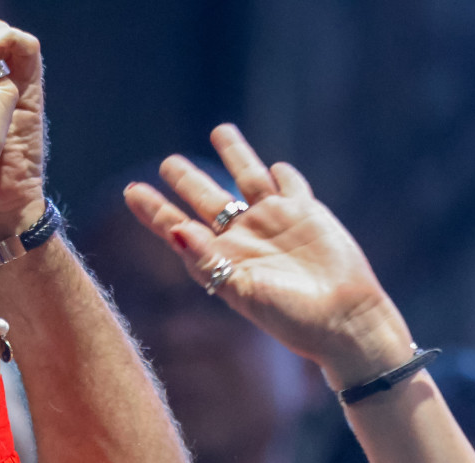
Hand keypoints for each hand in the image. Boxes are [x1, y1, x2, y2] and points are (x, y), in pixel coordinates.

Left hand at [123, 124, 416, 387]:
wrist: (343, 320)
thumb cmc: (291, 316)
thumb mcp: (243, 291)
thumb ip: (208, 261)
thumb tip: (175, 232)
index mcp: (220, 260)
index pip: (178, 227)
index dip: (154, 210)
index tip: (130, 191)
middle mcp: (243, 239)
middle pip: (208, 200)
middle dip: (188, 181)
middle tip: (168, 163)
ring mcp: (275, 223)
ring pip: (248, 180)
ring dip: (235, 156)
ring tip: (220, 130)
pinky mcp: (307, 213)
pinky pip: (289, 186)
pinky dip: (280, 173)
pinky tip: (273, 165)